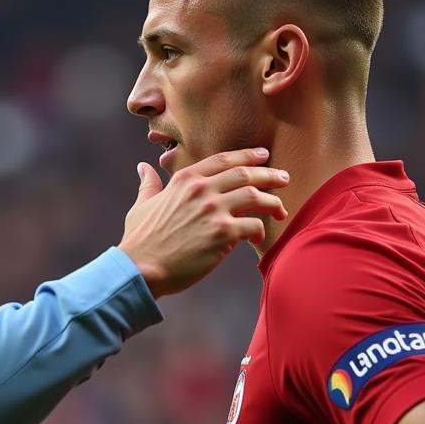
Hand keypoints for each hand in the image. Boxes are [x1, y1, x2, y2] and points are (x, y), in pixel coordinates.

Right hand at [117, 148, 288, 297]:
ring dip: (273, 201)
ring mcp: (214, 210)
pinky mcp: (223, 234)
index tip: (262, 156)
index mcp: (185, 180)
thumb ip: (149, 184)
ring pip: (255, 196)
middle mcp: (202, 190)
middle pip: (245, 174)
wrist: (140, 267)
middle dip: (269, 174)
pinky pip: (254, 225)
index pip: (223, 160)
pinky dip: (260, 230)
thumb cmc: (140, 240)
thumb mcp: (142, 205)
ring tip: (281, 209)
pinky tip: (258, 237)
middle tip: (284, 178)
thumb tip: (143, 167)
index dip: (247, 156)